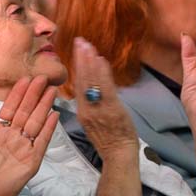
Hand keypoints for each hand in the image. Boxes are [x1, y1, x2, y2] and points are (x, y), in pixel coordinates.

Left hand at [0, 76, 59, 195]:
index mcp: (0, 133)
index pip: (10, 108)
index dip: (18, 93)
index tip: (24, 77)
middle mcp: (14, 138)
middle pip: (26, 112)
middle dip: (34, 94)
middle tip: (43, 77)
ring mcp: (24, 149)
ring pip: (35, 123)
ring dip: (44, 107)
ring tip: (52, 91)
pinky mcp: (31, 162)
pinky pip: (41, 143)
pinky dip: (48, 129)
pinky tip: (54, 116)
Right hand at [71, 37, 137, 156]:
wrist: (118, 154)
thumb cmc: (108, 139)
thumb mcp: (93, 121)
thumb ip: (91, 103)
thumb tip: (91, 84)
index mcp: (81, 112)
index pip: (77, 85)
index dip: (76, 66)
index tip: (76, 51)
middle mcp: (86, 109)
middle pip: (81, 80)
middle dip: (80, 59)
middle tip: (80, 41)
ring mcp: (98, 109)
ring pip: (91, 82)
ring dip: (90, 61)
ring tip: (88, 46)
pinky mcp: (111, 109)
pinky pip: (105, 88)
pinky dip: (102, 73)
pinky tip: (101, 60)